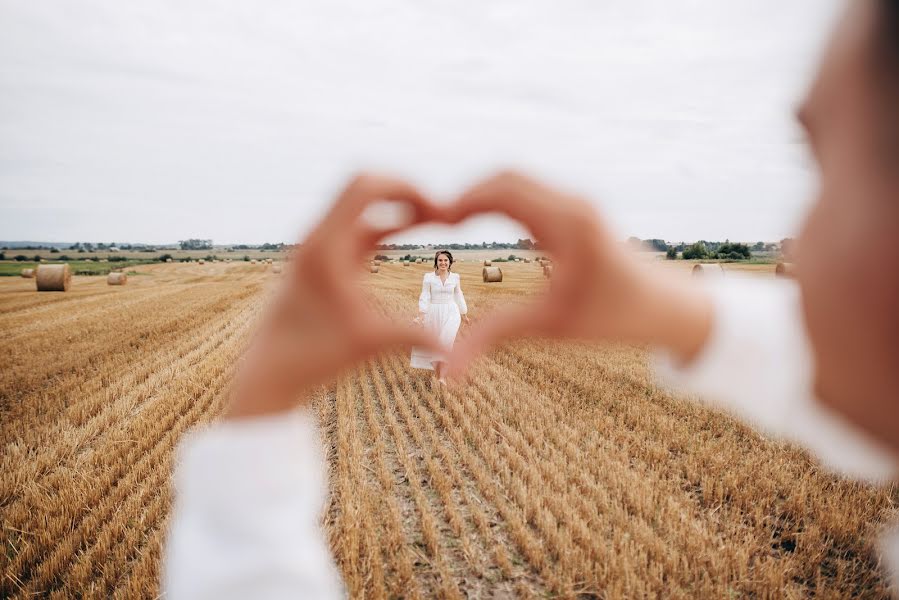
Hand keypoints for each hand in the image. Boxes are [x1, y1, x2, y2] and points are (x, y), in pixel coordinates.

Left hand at [227, 174, 442, 419]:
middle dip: (405, 192)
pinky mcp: (319, 259)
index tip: (438, 211)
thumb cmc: (313, 359)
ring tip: (433, 218)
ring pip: (361, 206)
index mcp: (325, 246)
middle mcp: (316, 238)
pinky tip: (408, 230)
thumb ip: (412, 336)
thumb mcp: (368, 344)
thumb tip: (453, 348)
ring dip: (396, 206)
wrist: (269, 372)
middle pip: (364, 185)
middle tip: (439, 212)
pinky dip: (384, 222)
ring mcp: (315, 246)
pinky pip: (356, 225)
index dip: (407, 188)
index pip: (366, 186)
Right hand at [443, 171, 713, 379]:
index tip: (432, 223)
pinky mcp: (578, 210)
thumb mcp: (550, 328)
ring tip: (453, 222)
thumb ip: (494, 339)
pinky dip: (501, 199)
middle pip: (506, 176)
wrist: (670, 308)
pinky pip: (531, 191)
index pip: (501, 189)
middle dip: (467, 193)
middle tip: (437, 222)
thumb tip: (446, 374)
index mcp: (567, 223)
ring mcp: (577, 203)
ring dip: (484, 194)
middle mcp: (573, 203)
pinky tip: (483, 222)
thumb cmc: (614, 318)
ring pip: (518, 180)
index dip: (461, 201)